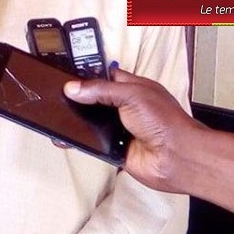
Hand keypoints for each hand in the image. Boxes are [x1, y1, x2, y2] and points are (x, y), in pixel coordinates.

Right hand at [63, 68, 205, 191]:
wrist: (177, 157)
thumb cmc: (165, 122)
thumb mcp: (132, 95)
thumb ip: (101, 90)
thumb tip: (73, 88)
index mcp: (133, 88)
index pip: (105, 77)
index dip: (88, 76)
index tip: (67, 77)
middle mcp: (126, 107)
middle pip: (96, 100)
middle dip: (80, 99)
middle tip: (58, 97)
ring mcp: (120, 129)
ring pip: (92, 122)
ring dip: (78, 121)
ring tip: (57, 115)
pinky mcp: (115, 149)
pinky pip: (92, 144)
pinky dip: (80, 141)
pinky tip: (65, 138)